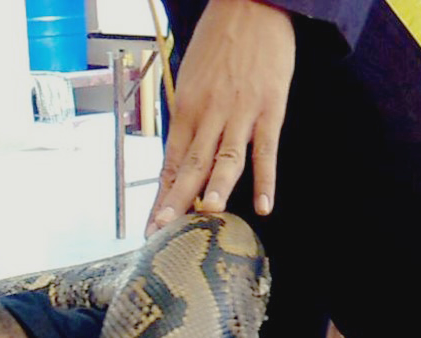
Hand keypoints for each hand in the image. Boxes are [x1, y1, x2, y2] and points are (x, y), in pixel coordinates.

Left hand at [146, 0, 294, 234]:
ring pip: (226, 159)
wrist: (252, 3)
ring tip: (208, 215)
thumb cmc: (220, 41)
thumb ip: (190, 119)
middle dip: (177, 202)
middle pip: (193, 166)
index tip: (152, 227)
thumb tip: (183, 157)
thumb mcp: (192, 77)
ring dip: (217, 188)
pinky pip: (266, 150)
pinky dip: (266, 179)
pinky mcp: (269, 109)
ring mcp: (240, 113)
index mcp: (187, 109)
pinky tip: (264, 205)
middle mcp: (210, 114)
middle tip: (165, 232)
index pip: (172, 163)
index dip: (162, 197)